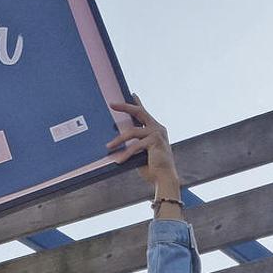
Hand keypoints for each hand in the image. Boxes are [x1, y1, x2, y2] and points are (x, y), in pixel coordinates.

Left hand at [107, 95, 182, 218]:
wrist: (164, 178)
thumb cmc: (152, 167)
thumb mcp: (140, 152)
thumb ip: (134, 142)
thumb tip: (118, 138)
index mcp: (155, 129)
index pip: (144, 112)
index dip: (137, 102)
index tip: (131, 93)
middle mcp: (157, 128)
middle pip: (139, 112)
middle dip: (125, 106)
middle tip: (112, 104)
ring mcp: (157, 133)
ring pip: (132, 132)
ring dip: (118, 140)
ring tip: (108, 146)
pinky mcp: (155, 141)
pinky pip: (135, 145)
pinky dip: (125, 153)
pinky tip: (119, 160)